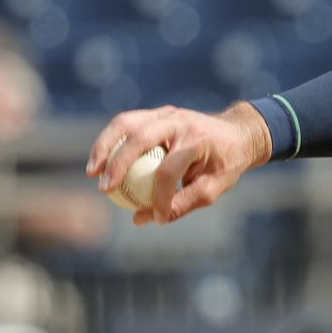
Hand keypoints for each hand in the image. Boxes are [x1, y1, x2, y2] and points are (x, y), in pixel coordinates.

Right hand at [85, 102, 271, 224]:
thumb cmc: (226, 163)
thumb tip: (141, 218)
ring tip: (92, 172)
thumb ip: (180, 204)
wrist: (239, 134)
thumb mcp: (212, 188)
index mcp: (199, 140)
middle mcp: (180, 121)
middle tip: (104, 189)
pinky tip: (101, 162)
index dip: (157, 196)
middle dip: (117, 164)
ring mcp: (167, 113)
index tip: (153, 216)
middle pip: (140, 137)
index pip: (169, 170)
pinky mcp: (157, 114)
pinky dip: (111, 140)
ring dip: (104, 146)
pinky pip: (127, 124)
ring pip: (126, 123)